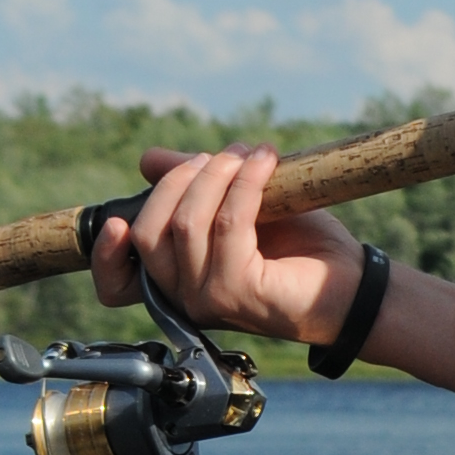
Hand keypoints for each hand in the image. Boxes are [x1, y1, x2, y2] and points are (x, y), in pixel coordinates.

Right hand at [89, 146, 365, 348]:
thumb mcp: (235, 205)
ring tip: (250, 156)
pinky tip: (268, 163)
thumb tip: (148, 159)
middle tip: (224, 157)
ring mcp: (209, 298)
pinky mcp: (239, 291)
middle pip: (150, 231)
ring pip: (187, 222)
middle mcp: (184, 296)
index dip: (105, 253)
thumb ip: (191, 185)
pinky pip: (229, 223)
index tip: (118, 221)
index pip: (115, 283)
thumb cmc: (296, 248)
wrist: (349, 283)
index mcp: (176, 281)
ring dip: (218, 174)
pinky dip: (246, 184)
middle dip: (182, 179)